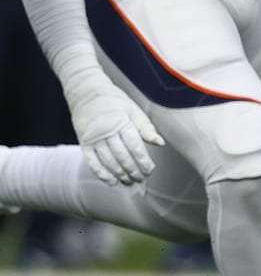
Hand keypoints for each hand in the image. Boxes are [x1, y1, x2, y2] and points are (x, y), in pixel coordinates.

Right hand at [65, 68, 161, 184]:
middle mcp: (107, 131)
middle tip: (141, 179)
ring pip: (107, 160)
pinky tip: (111, 181)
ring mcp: (94, 138)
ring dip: (119, 174)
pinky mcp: (84, 143)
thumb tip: (160, 143)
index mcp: (122, 122)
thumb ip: (146, 128)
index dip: (143, 160)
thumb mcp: (134, 111)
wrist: (87, 93)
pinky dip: (101, 173)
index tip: (150, 170)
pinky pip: (92, 161)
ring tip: (129, 182)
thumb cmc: (115, 102)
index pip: (135, 146)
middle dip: (132, 170)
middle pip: (121, 156)